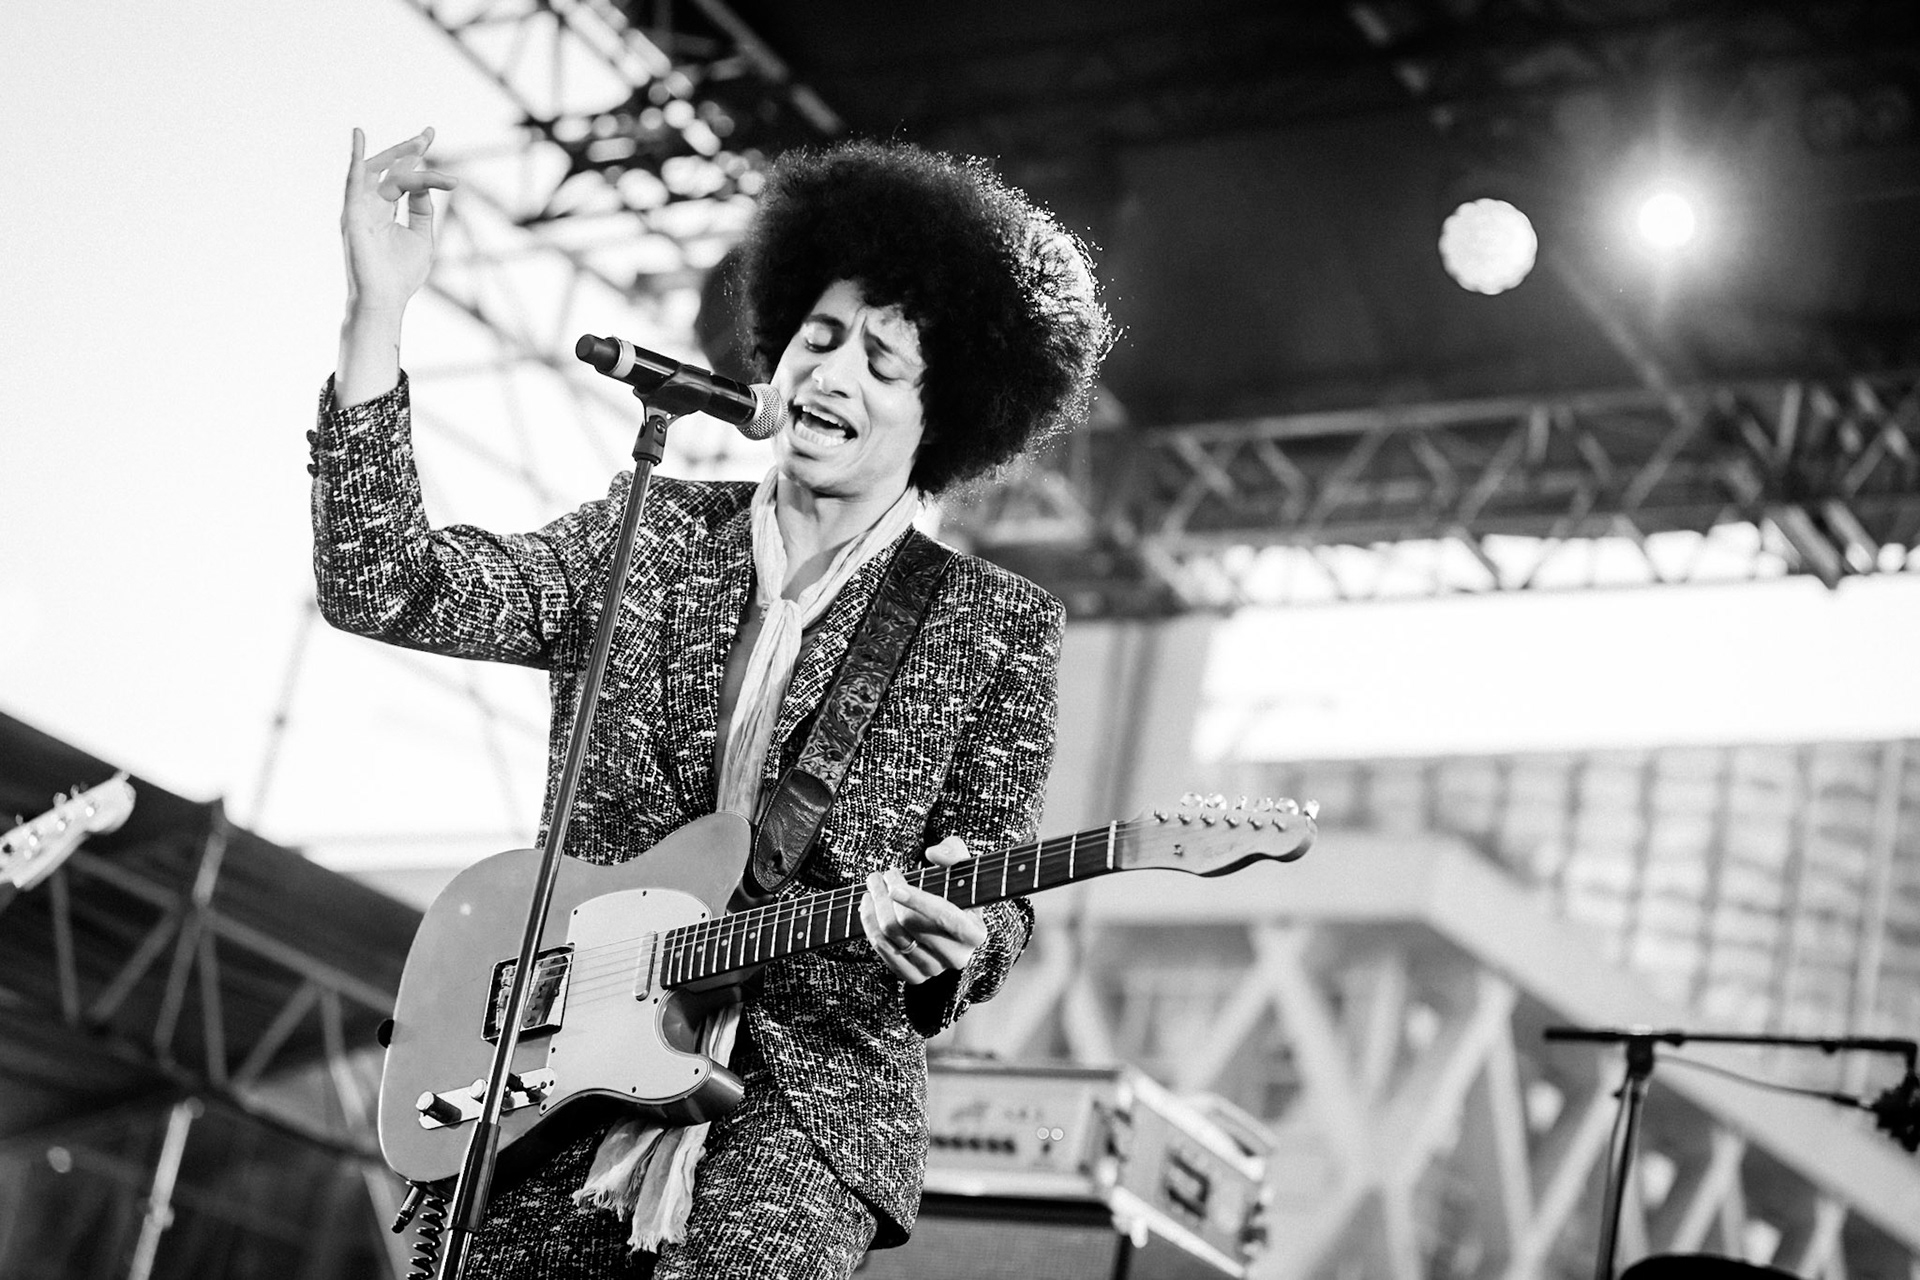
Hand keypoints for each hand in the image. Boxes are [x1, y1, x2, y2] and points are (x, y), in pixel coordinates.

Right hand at [340, 127, 457, 316]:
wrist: (385, 299)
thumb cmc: (401, 275)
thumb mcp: (421, 236)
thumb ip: (421, 209)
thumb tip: (424, 183)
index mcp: (386, 211)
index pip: (401, 177)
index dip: (415, 159)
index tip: (429, 137)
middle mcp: (371, 205)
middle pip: (389, 170)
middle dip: (408, 151)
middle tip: (427, 135)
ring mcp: (360, 208)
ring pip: (377, 172)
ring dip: (396, 155)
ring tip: (418, 142)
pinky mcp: (352, 214)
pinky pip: (352, 181)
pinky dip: (355, 159)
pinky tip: (358, 137)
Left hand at [861, 836, 988, 983]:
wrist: (952, 925)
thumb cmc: (957, 892)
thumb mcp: (963, 868)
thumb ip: (954, 852)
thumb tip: (934, 854)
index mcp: (974, 932)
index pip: (945, 917)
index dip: (918, 900)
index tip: (894, 885)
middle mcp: (957, 956)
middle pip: (909, 924)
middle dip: (886, 895)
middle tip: (878, 876)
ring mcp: (934, 969)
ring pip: (892, 936)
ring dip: (874, 908)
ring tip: (871, 888)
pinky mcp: (914, 976)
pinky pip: (884, 952)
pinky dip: (870, 927)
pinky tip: (868, 908)